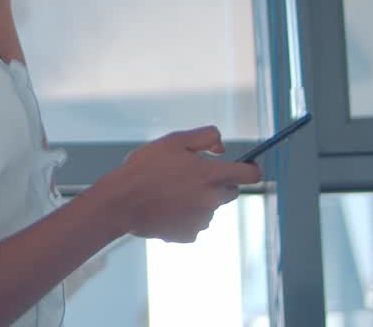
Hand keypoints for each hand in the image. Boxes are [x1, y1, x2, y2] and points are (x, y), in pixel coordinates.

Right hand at [97, 126, 261, 243]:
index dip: (250, 169)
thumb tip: (222, 148)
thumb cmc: (145, 168)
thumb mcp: (174, 141)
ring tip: (171, 192)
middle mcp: (212, 199)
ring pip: (210, 207)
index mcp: (212, 175)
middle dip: (217, 183)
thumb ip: (205, 137)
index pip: (251, 175)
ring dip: (199, 200)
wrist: (122, 202)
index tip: (244, 167)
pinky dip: (185, 216)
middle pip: (230, 191)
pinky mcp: (189, 235)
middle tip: (191, 176)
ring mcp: (201, 220)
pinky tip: (166, 208)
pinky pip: (194, 224)